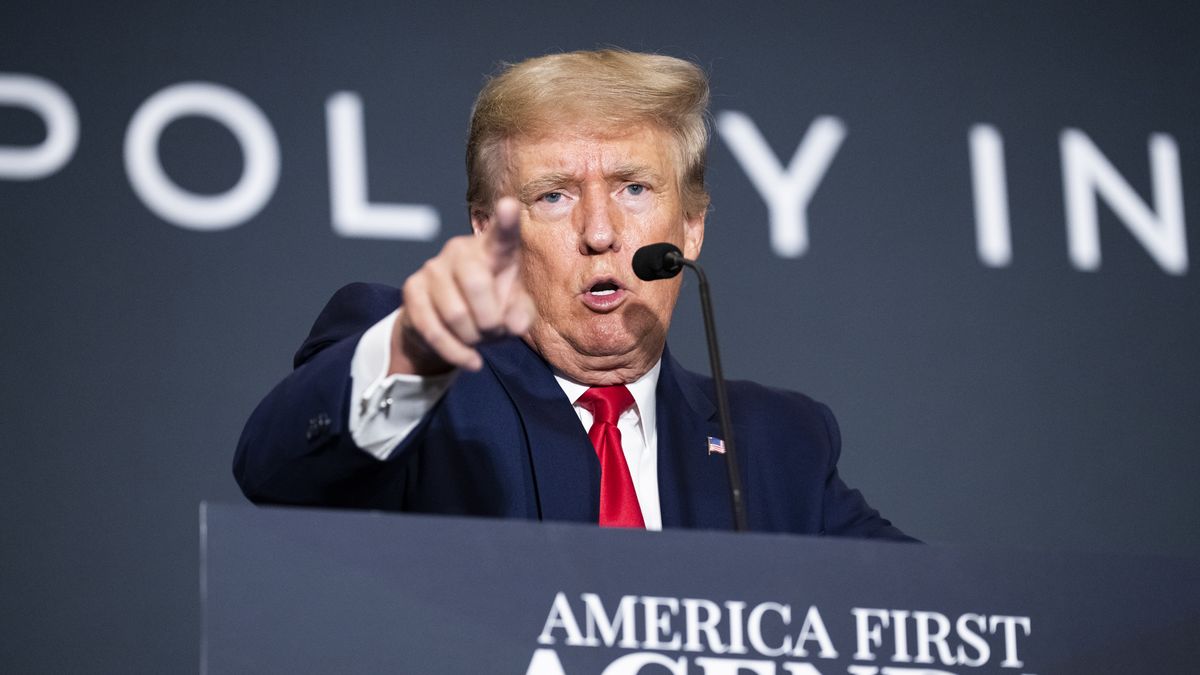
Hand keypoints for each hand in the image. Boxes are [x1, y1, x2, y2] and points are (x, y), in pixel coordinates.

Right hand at [389, 197, 535, 374]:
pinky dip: (456, 352)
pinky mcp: (411, 290)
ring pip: (455, 314)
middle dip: (490, 320)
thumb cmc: (490, 311)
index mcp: (493, 251)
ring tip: (478, 339)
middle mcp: (460, 251)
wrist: (449, 327)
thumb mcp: (514, 315)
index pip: (502, 236)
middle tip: (494, 331)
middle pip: (475, 284)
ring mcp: (433, 267)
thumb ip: (522, 316)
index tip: (509, 206)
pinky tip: (470, 360)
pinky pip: (433, 329)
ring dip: (473, 339)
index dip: (506, 222)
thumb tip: (513, 322)